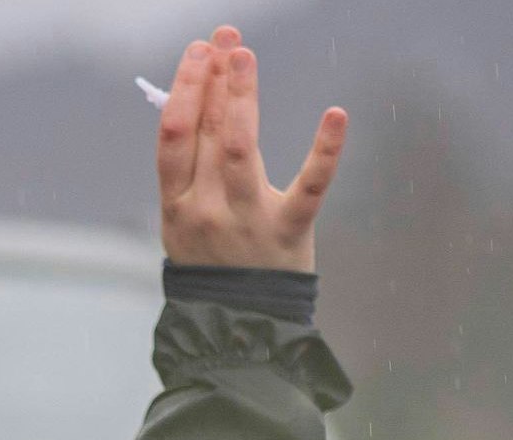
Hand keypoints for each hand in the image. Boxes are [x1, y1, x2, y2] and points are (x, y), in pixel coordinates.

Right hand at [153, 26, 342, 272]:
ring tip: (244, 57)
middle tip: (226, 38)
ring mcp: (246, 221)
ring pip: (240, 149)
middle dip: (213, 79)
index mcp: (176, 206)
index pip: (174, 135)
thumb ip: (191, 169)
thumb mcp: (185, 221)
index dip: (185, 88)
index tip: (200, 52)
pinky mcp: (288, 233)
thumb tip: (197, 99)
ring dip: (241, 97)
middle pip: (206, 132)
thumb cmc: (214, 264)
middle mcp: (206, 211)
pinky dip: (325, 151)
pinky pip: (309, 188)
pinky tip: (337, 115)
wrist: (237, 329)